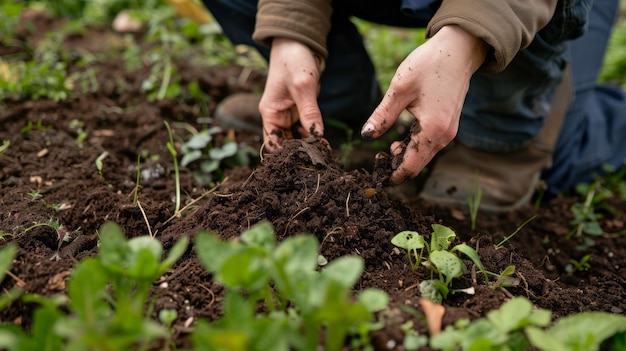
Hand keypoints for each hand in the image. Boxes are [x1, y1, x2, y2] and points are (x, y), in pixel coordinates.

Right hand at [259, 38, 323, 150]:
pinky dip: (312, 135)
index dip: (287, 153)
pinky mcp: (300, 110)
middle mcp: (277, 116)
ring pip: (296, 138)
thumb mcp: (303, 86)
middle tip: (319, 158)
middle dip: (299, 152)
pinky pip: (304, 129)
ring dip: (308, 145)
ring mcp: (289, 114)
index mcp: (270, 113)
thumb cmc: (293, 60)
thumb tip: (318, 135)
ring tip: (323, 153)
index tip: (305, 158)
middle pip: (285, 144)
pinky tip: (323, 142)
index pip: (273, 143)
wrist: (298, 42)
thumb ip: (309, 112)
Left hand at [361, 25, 487, 183]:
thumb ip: (383, 116)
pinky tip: (399, 141)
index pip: (410, 166)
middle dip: (396, 167)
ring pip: (423, 157)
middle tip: (375, 161)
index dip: (391, 175)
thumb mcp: (399, 89)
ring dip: (404, 157)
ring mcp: (449, 131)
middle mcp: (444, 136)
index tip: (375, 179)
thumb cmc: (429, 65)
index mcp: (432, 129)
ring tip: (384, 151)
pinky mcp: (448, 125)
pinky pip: (429, 146)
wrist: (458, 50)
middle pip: (417, 165)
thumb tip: (366, 135)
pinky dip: (414, 148)